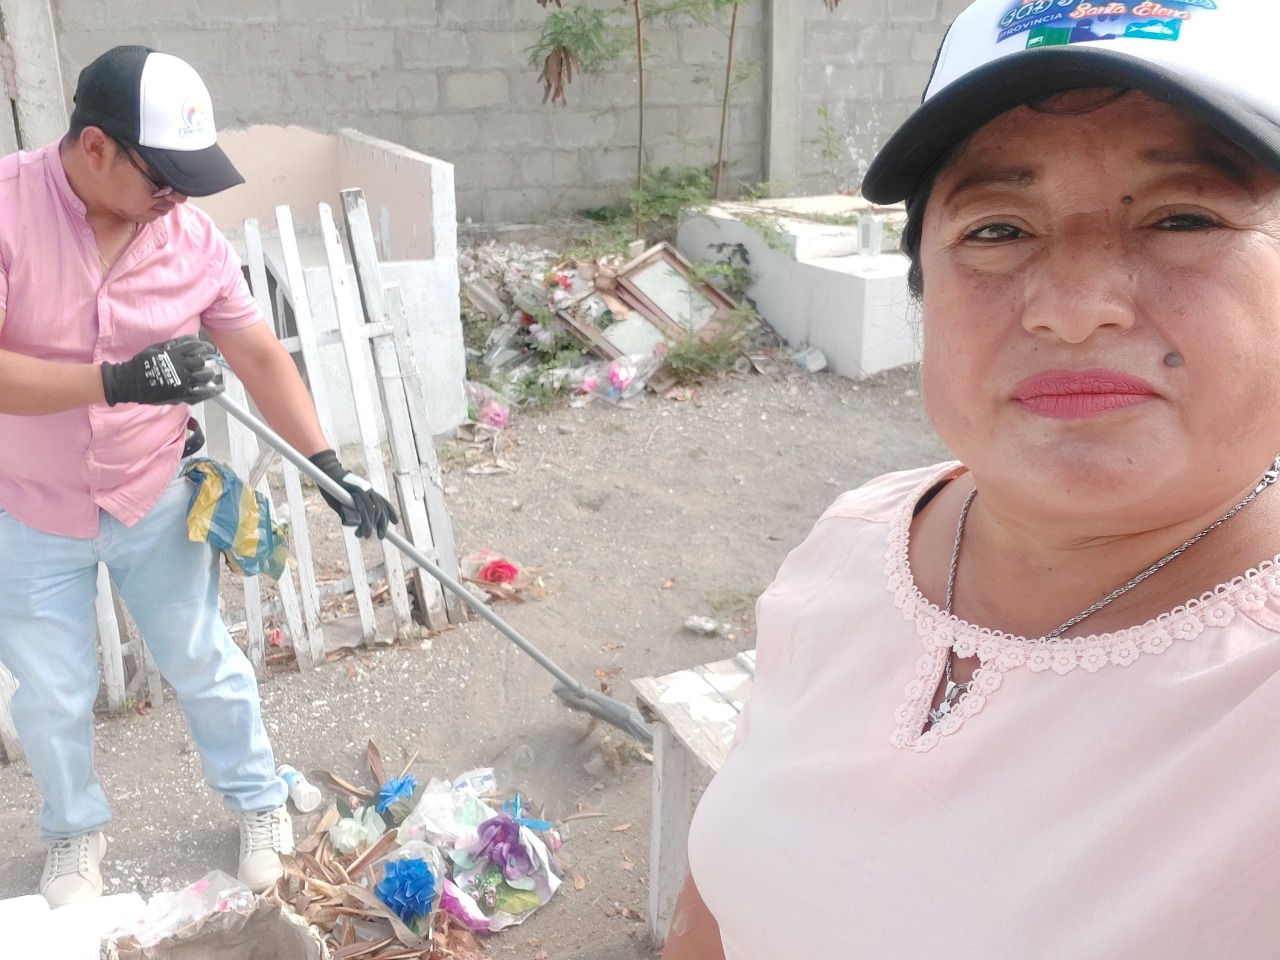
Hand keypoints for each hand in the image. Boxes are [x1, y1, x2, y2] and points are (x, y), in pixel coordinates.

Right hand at [101, 336, 223, 405]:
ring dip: (208, 375)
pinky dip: (211, 391)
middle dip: (205, 363)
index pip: (196, 348)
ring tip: (210, 375)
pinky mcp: (181, 395)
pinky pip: (201, 394)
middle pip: (201, 363)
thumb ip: (174, 344)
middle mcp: (181, 367)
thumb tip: (191, 339)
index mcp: (175, 354)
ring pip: (204, 377)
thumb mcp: (156, 348)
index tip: (210, 350)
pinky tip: (218, 389)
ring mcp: (182, 382)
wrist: (129, 382)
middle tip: (207, 364)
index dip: (205, 348)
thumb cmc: (141, 364)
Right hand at [308, 449, 397, 538]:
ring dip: (370, 524)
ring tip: (365, 535)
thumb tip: (356, 523)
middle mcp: (369, 491)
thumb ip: (350, 511)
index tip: (396, 522)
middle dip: (382, 524)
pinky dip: (365, 518)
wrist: (327, 473)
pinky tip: (361, 526)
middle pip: (381, 509)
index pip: (383, 503)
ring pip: (374, 509)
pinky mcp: (358, 490)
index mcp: (368, 493)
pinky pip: (365, 506)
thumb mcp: (343, 502)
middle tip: (380, 536)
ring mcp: (364, 490)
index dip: (391, 513)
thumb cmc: (334, 488)